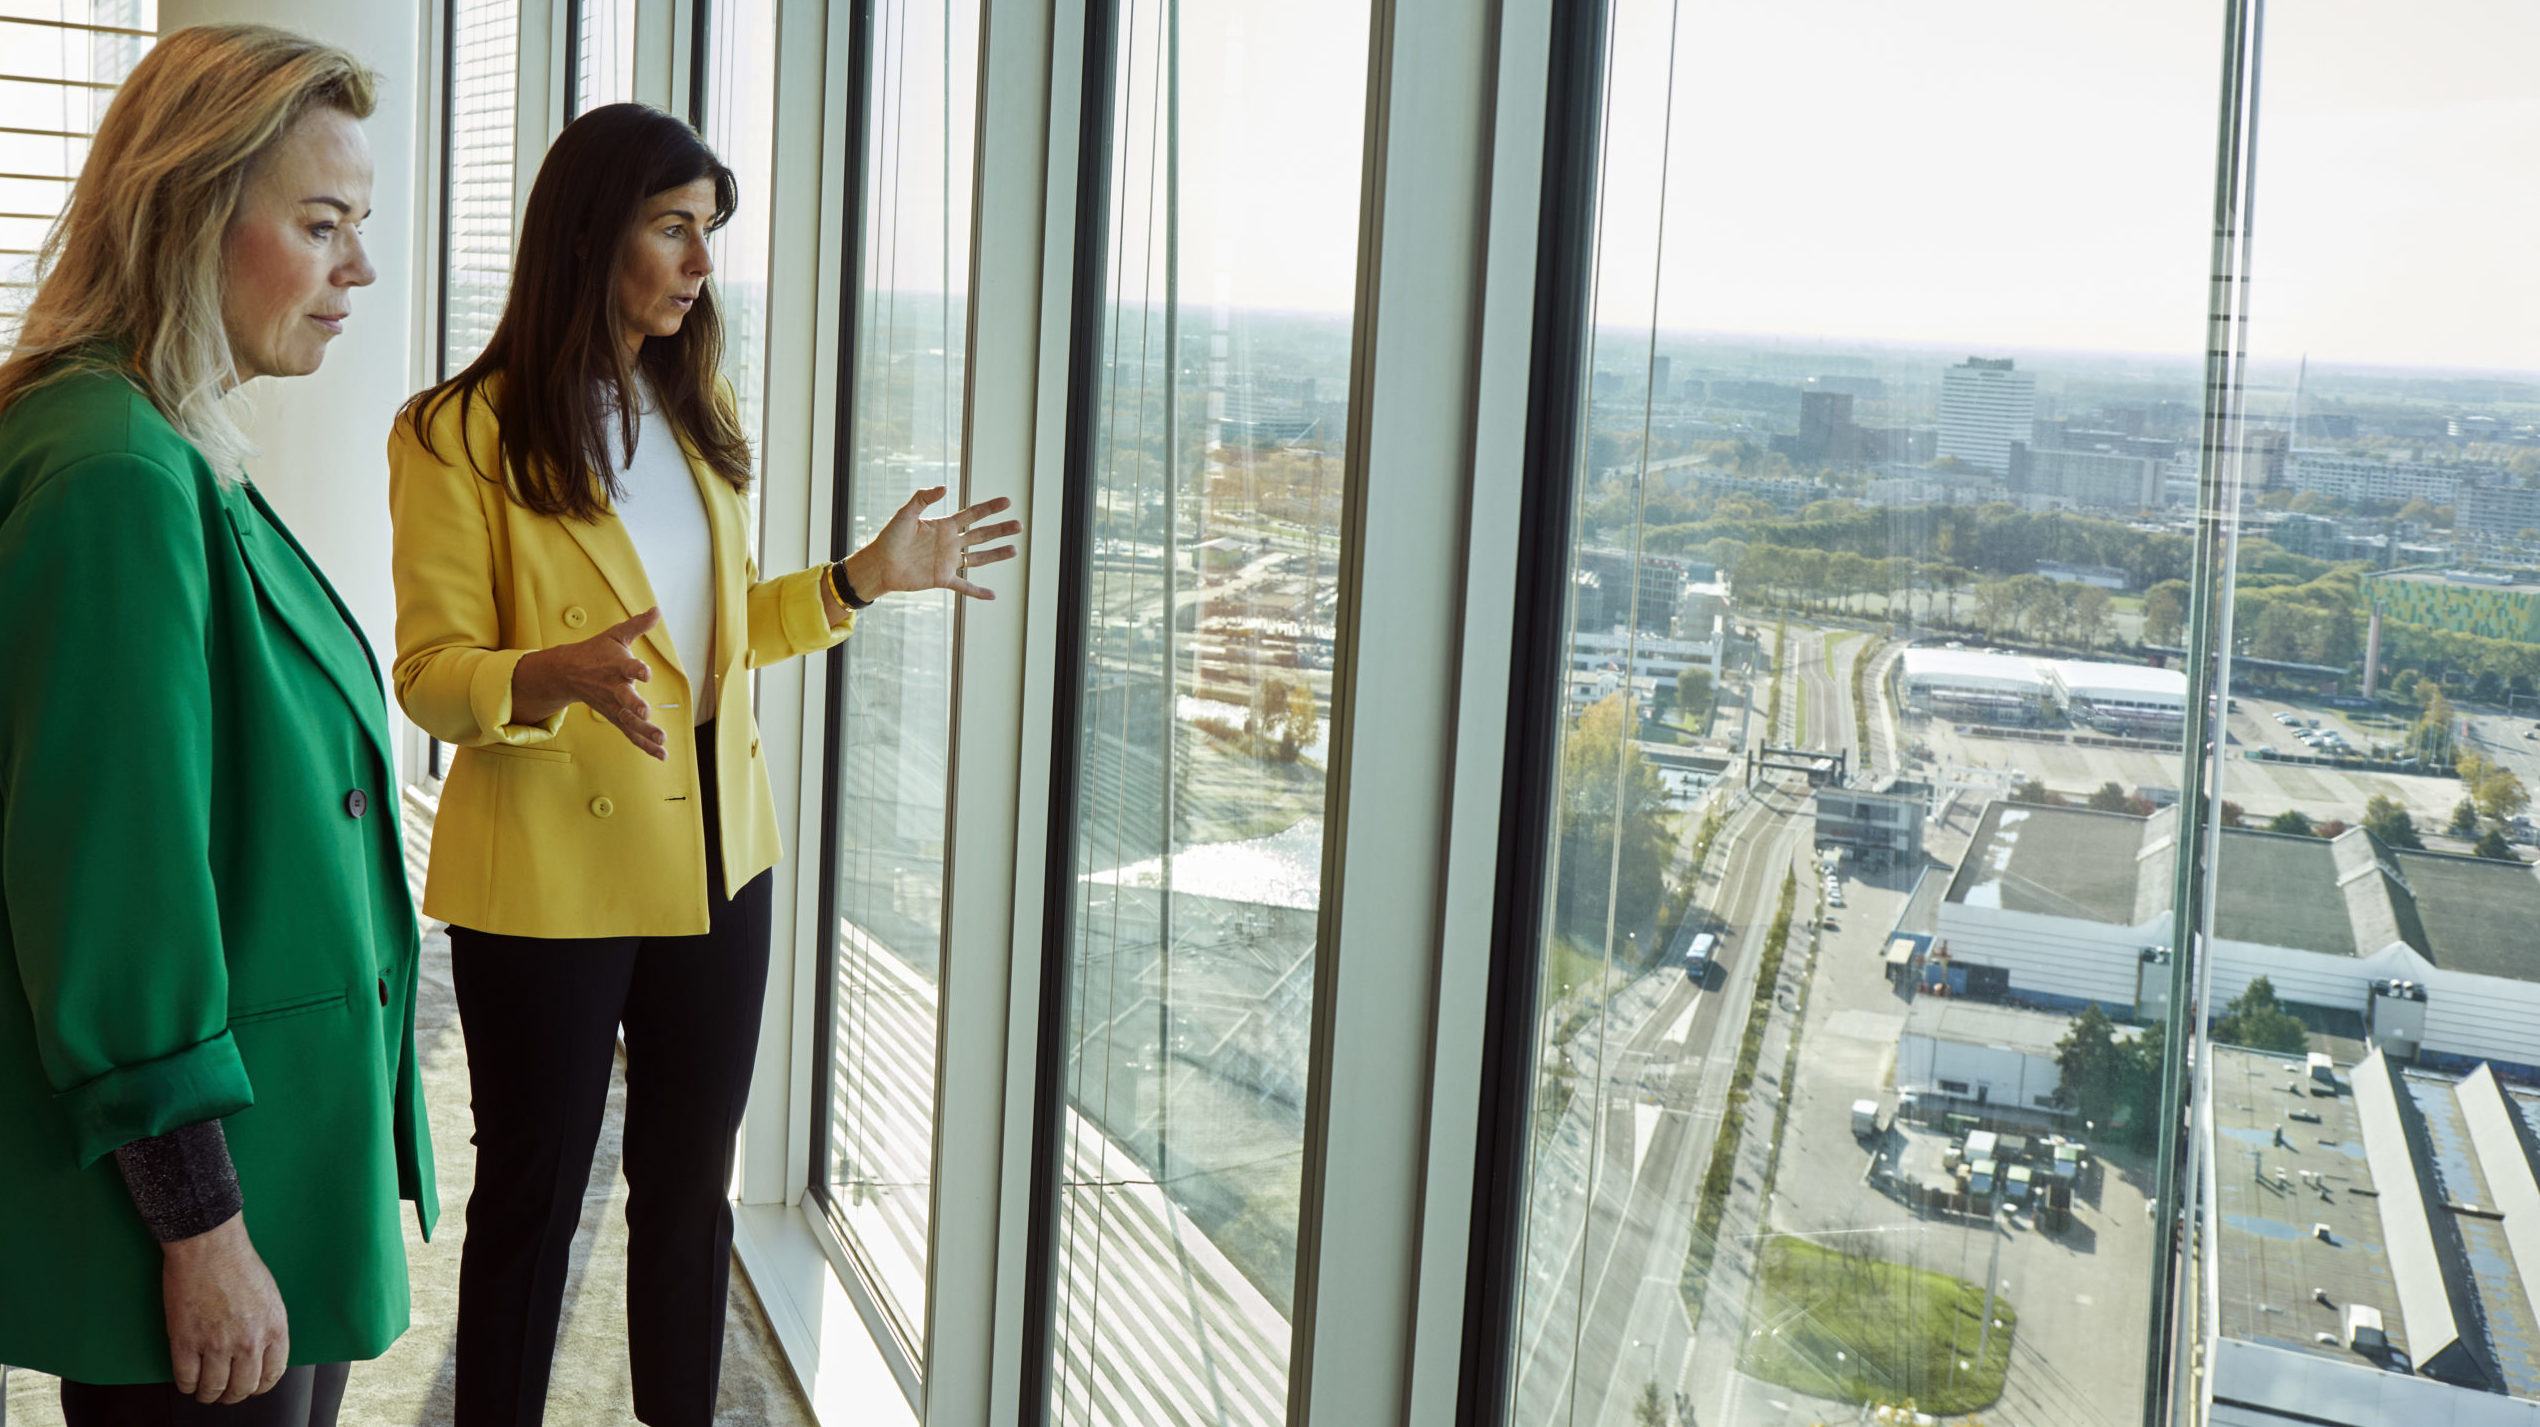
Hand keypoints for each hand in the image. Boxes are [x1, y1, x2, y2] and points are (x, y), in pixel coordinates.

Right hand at [162, 1214, 287, 1403]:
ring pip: (213, 1388)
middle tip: (225, 1394)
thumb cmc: (239, 1265)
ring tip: (205, 1391)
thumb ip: (267, 1328)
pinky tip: (188, 1381)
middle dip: (233, 1395)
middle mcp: (249, 1341)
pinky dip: (187, 1385)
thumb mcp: (270, 1298)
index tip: (250, 1387)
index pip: (272, 1375)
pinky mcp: (187, 1341)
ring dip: (208, 1394)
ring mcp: (217, 1343)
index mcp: (274, 1329)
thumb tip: (260, 1353)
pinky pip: (186, 1378)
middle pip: (243, 1387)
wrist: (210, 1247)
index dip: (259, 1386)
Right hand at [512, 608, 666, 759]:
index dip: (637, 669)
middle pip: (624, 698)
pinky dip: (645, 746)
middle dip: (635, 706)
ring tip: (662, 740)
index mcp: (616, 665)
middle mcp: (614, 687)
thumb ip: (638, 625)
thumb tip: (657, 609)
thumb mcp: (616, 634)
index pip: (627, 666)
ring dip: (645, 731)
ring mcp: (613, 706)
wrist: (567, 672)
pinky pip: (631, 734)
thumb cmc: (597, 651)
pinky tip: (662, 755)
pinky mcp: (615, 717)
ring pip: (629, 721)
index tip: (646, 672)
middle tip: (646, 714)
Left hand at [843, 487, 1020, 601]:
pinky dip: (978, 591)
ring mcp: (948, 562)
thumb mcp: (905, 514)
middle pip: (981, 535)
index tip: (1007, 502)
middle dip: (1000, 530)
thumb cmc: (889, 538)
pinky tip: (993, 595)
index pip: (972, 515)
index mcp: (943, 526)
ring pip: (978, 558)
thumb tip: (943, 488)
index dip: (989, 508)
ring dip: (996, 554)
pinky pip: (964, 586)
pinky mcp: (942, 579)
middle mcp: (950, 543)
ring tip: (1015, 550)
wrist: (879, 564)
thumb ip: (922, 499)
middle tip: (1019, 525)